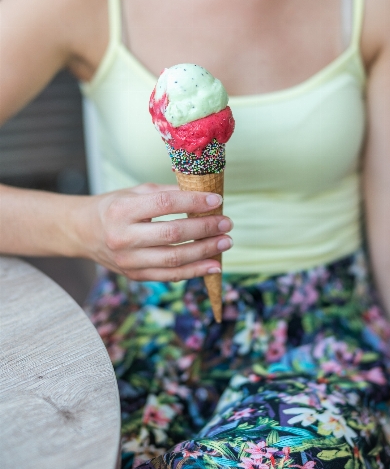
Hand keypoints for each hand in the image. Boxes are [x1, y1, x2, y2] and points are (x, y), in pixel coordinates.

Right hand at [77, 183, 232, 280]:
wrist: (83, 232)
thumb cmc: (114, 207)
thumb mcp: (135, 192)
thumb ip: (167, 193)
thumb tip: (202, 194)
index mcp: (123, 210)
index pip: (165, 205)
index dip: (193, 202)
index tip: (216, 200)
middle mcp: (123, 237)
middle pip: (172, 234)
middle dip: (204, 229)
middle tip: (226, 223)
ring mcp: (128, 260)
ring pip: (174, 259)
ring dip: (204, 252)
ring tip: (225, 243)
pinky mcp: (134, 275)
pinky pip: (169, 276)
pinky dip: (194, 272)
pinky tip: (213, 265)